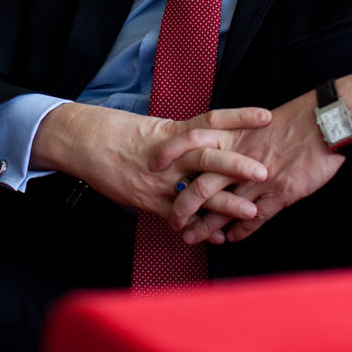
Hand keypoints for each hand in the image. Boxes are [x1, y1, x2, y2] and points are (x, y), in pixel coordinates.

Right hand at [30, 102, 271, 223]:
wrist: (84, 142)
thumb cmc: (120, 132)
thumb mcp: (156, 127)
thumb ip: (185, 135)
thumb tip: (215, 136)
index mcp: (174, 131)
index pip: (211, 120)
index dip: (239, 117)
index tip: (266, 115)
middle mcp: (170, 155)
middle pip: (207, 157)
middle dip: (237, 166)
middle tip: (264, 171)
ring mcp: (160, 180)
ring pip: (196, 191)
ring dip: (226, 204)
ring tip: (251, 212)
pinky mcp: (149, 200)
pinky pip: (179, 215)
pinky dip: (201, 227)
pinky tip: (219, 236)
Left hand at [170, 72, 351, 243]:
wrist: (325, 123)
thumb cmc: (295, 121)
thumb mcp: (258, 124)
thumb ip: (237, 138)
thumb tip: (219, 150)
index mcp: (234, 135)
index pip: (191, 142)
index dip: (170, 154)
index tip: (153, 167)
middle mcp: (240, 158)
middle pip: (201, 185)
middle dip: (182, 207)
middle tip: (172, 221)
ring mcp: (259, 178)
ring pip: (223, 207)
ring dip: (205, 226)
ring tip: (192, 239)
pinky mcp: (280, 193)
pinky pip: (254, 218)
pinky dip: (239, 230)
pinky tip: (230, 239)